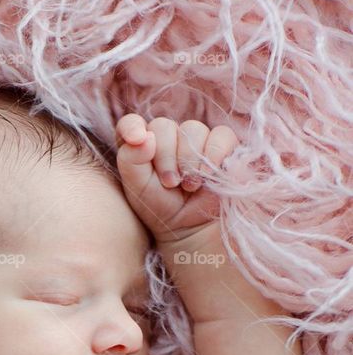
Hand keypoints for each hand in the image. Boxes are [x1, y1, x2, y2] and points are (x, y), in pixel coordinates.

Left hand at [115, 114, 237, 245]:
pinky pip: (221, 135)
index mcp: (143, 146)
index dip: (132, 127)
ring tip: (189, 186)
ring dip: (189, 160)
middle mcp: (169, 138)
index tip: (136, 139)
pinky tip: (208, 177)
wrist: (193, 230)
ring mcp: (196, 139)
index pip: (131, 124)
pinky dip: (214, 154)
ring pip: (192, 129)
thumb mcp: (138, 189)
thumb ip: (131, 160)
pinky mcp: (224, 145)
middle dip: (165, 157)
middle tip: (170, 184)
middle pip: (163, 127)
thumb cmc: (162, 209)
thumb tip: (145, 136)